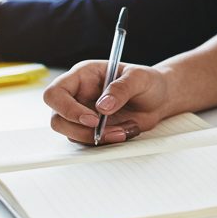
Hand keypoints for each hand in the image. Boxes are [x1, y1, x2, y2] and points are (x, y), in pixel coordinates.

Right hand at [44, 60, 170, 145]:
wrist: (159, 100)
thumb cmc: (148, 82)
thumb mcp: (140, 78)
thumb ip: (121, 88)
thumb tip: (103, 106)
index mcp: (83, 75)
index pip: (56, 92)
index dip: (67, 108)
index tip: (92, 118)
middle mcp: (78, 94)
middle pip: (57, 118)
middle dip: (80, 130)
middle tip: (103, 130)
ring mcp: (83, 113)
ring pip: (70, 134)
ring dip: (95, 138)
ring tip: (122, 131)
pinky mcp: (91, 129)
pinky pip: (87, 142)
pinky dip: (105, 142)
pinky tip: (124, 131)